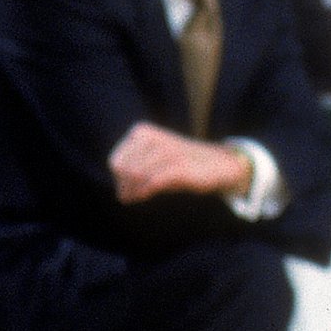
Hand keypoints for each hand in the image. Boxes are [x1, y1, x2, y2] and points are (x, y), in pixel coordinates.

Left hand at [108, 122, 251, 203]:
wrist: (215, 163)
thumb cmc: (179, 165)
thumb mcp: (153, 162)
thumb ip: (134, 172)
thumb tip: (120, 195)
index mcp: (141, 132)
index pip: (115, 162)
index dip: (118, 179)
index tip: (125, 189)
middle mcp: (153, 137)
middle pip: (123, 170)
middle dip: (124, 187)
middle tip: (129, 197)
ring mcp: (167, 150)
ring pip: (136, 175)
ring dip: (133, 192)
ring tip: (136, 198)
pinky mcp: (179, 165)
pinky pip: (152, 181)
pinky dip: (145, 192)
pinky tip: (144, 196)